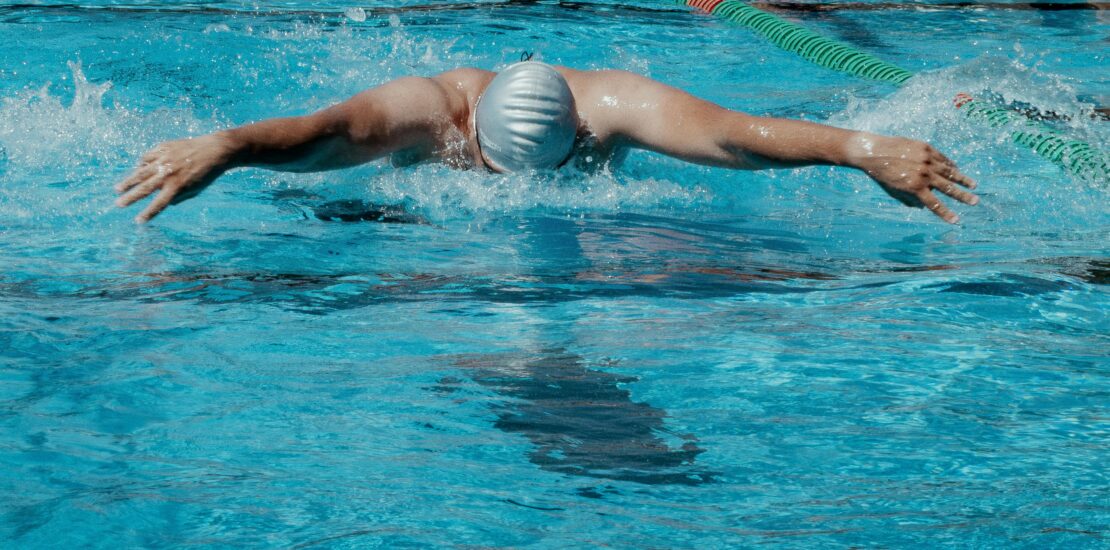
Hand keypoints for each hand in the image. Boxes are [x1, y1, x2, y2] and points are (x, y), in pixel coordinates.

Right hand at [114, 133, 236, 222]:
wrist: (214, 150)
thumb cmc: (207, 173)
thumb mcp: (196, 190)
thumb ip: (179, 197)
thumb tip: (166, 203)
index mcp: (177, 187)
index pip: (158, 204)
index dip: (148, 214)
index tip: (138, 221)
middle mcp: (168, 174)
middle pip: (144, 189)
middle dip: (130, 198)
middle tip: (118, 204)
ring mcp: (164, 160)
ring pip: (140, 172)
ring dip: (128, 182)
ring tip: (117, 189)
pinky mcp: (164, 148)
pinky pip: (148, 157)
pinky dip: (142, 164)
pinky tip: (138, 169)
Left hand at [845, 133, 977, 223]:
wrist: (873, 151)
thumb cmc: (882, 174)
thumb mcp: (893, 191)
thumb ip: (909, 200)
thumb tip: (922, 206)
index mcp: (915, 187)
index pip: (934, 204)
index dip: (946, 213)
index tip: (956, 220)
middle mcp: (924, 174)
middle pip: (948, 188)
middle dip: (963, 196)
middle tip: (975, 202)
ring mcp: (926, 160)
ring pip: (950, 171)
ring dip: (962, 179)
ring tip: (974, 185)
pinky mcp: (926, 148)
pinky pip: (942, 159)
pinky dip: (950, 165)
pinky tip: (957, 169)